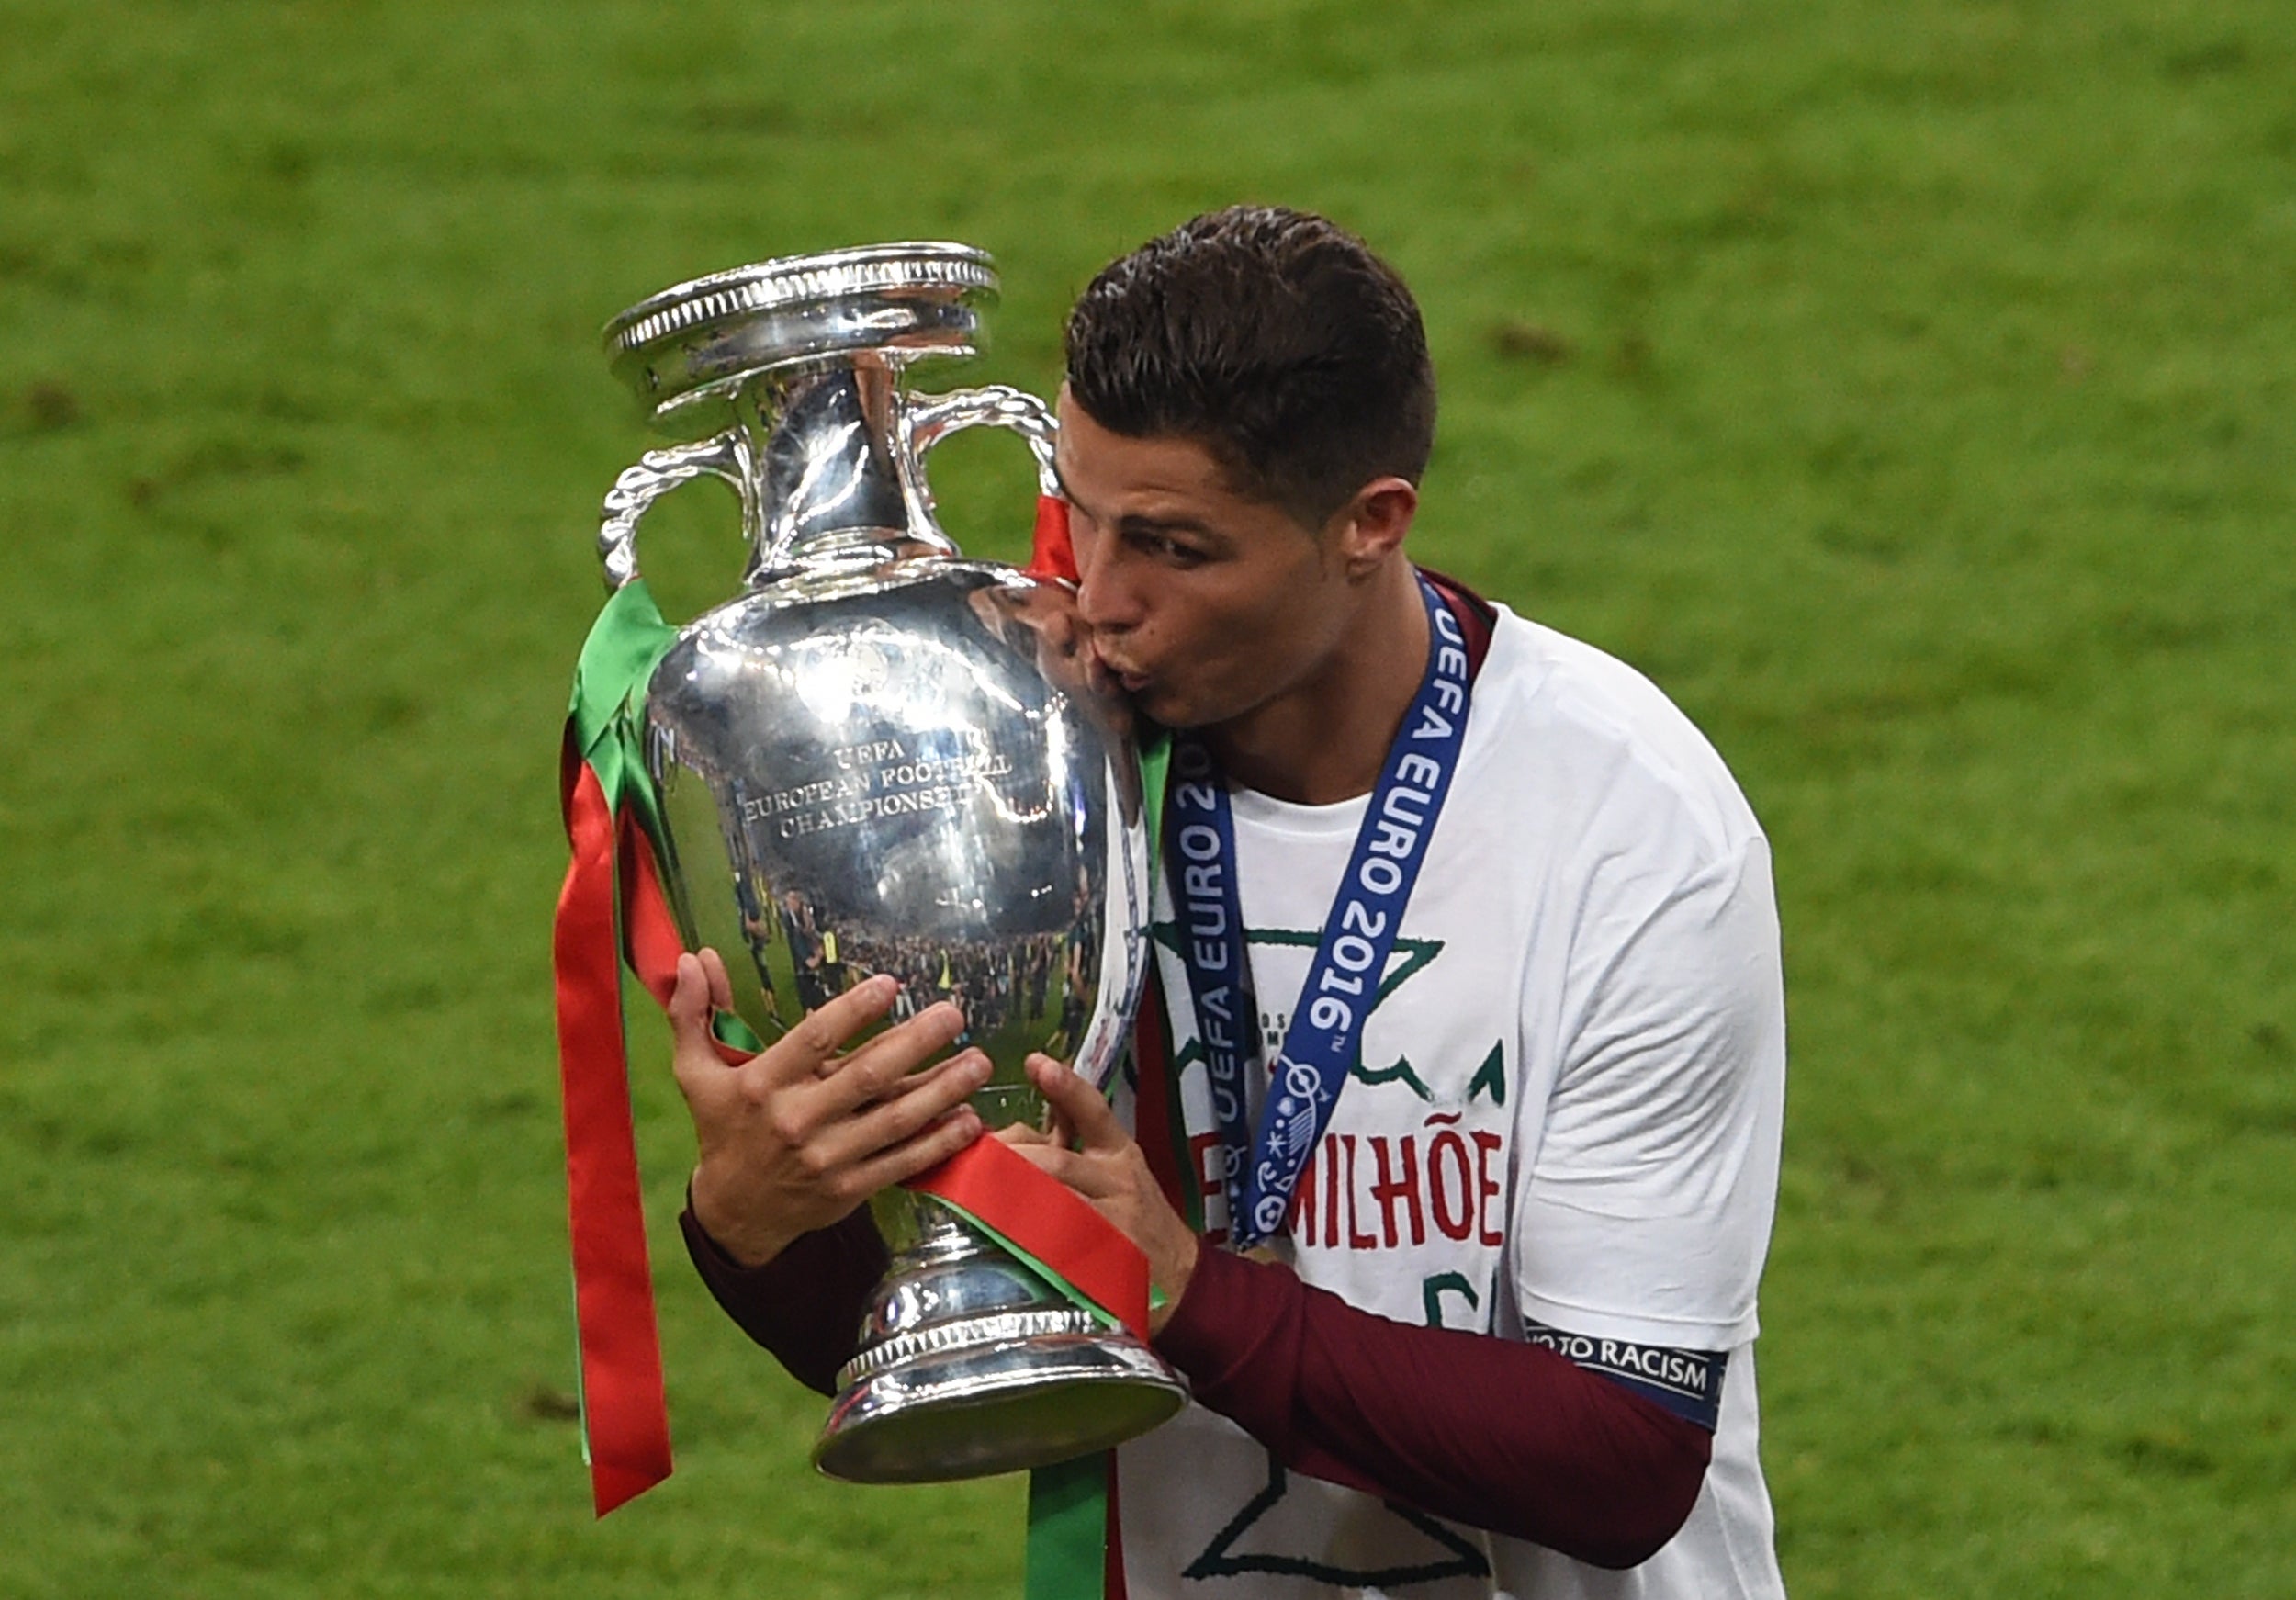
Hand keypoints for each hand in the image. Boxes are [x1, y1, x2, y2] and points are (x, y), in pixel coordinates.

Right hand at [669, 949, 990, 1267]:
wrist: (735, 1212)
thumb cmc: (723, 1128)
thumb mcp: (697, 1072)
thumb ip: (693, 1013)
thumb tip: (691, 958)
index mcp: (761, 1085)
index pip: (813, 1040)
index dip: (854, 1011)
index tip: (891, 985)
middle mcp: (796, 1121)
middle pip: (866, 1076)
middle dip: (916, 1042)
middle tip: (954, 1013)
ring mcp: (827, 1159)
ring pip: (894, 1120)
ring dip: (943, 1090)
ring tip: (979, 1061)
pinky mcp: (850, 1189)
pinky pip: (902, 1162)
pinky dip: (939, 1142)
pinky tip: (970, 1118)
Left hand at [996, 1052, 1199, 1333]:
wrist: (1181, 1277)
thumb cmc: (1137, 1216)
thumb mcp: (1117, 1169)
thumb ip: (1077, 1141)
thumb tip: (1021, 1121)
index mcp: (1121, 1155)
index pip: (1094, 1112)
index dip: (1066, 1088)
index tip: (1036, 1063)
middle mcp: (1119, 1184)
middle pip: (1059, 1162)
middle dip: (1010, 1157)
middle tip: (972, 1154)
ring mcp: (1111, 1225)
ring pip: (1054, 1202)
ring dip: (1008, 1194)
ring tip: (971, 1188)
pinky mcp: (1101, 1262)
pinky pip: (1056, 1245)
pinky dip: (1024, 1236)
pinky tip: (996, 1231)